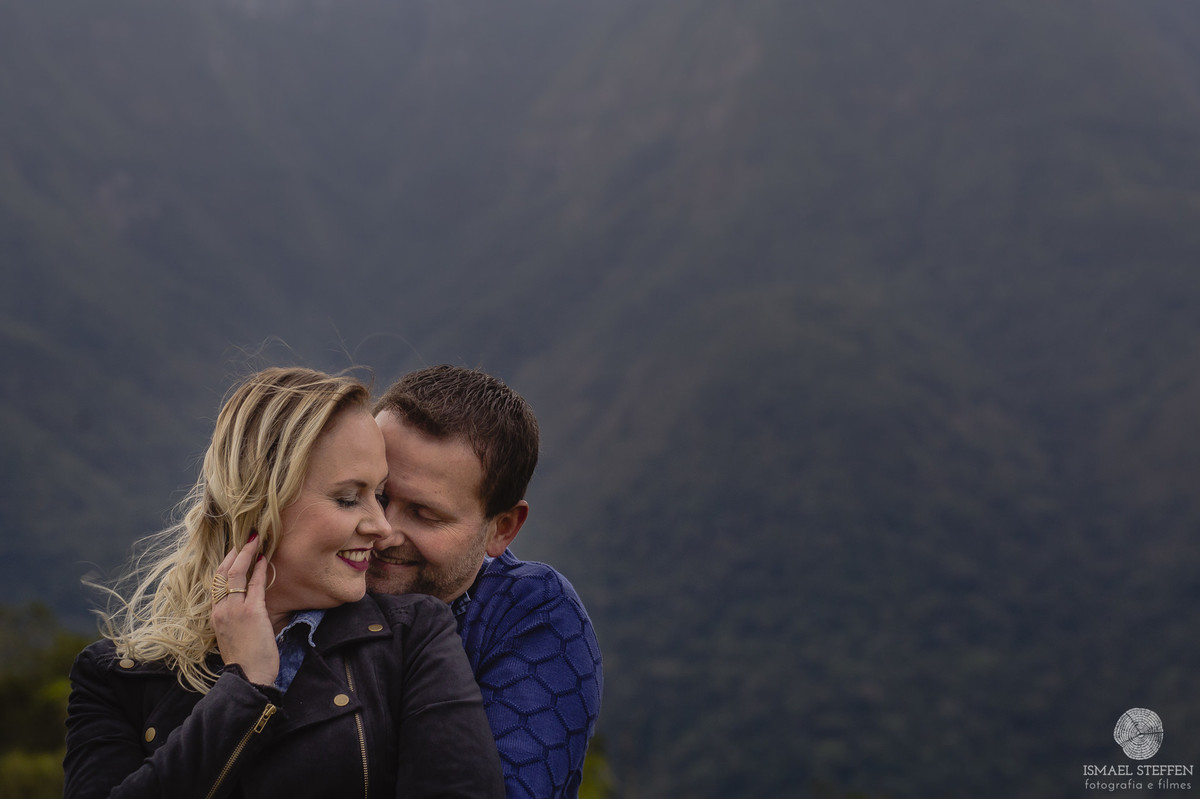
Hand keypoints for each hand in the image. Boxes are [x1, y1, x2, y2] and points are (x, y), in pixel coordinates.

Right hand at [211, 535, 278, 686]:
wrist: (248, 678)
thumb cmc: (246, 661)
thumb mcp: (234, 636)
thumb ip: (237, 618)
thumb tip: (250, 606)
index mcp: (216, 615)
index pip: (217, 583)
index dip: (225, 565)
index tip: (233, 552)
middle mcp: (221, 610)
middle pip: (223, 573)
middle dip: (233, 553)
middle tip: (244, 538)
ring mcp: (234, 610)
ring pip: (235, 574)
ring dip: (245, 554)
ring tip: (255, 540)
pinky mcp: (251, 613)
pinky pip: (254, 585)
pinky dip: (258, 570)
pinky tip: (263, 559)